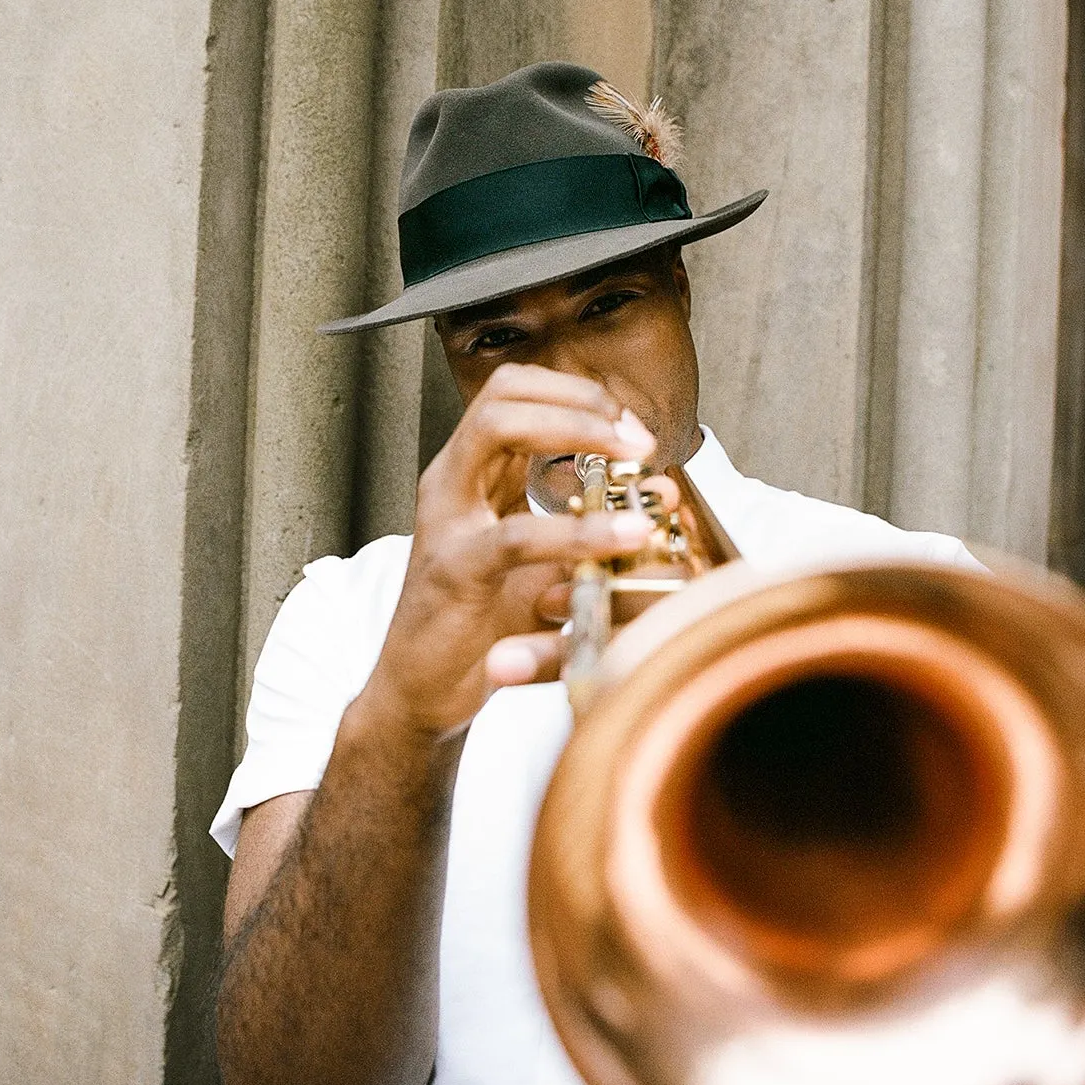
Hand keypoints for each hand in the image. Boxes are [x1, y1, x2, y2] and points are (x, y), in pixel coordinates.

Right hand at [365, 363, 656, 738]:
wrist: (423, 694)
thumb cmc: (481, 626)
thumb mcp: (543, 563)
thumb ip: (591, 523)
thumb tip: (661, 491)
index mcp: (470, 474)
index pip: (516, 390)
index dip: (578, 394)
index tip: (631, 428)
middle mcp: (450, 483)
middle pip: (504, 392)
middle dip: (580, 402)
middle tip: (636, 440)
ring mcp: (446, 520)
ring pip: (498, 430)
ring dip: (576, 432)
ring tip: (636, 462)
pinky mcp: (452, 570)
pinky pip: (516, 534)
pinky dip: (577, 530)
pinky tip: (625, 534)